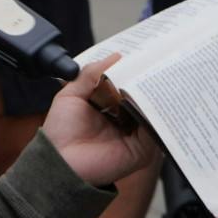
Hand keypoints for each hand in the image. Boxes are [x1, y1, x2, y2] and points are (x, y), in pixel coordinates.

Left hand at [41, 53, 154, 186]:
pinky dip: (156, 114)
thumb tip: (115, 56)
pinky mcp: (143, 150)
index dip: (134, 72)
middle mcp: (125, 121)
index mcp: (109, 108)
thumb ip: (90, 74)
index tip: (144, 55)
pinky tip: (152, 99)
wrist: (59, 162)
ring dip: (155, 95)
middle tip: (158, 61)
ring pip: (153, 111)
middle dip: (149, 81)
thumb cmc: (61, 133)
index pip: (129, 86)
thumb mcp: (71, 94)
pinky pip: (156, 129)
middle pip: (144, 98)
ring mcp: (136, 135)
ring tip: (158, 75)